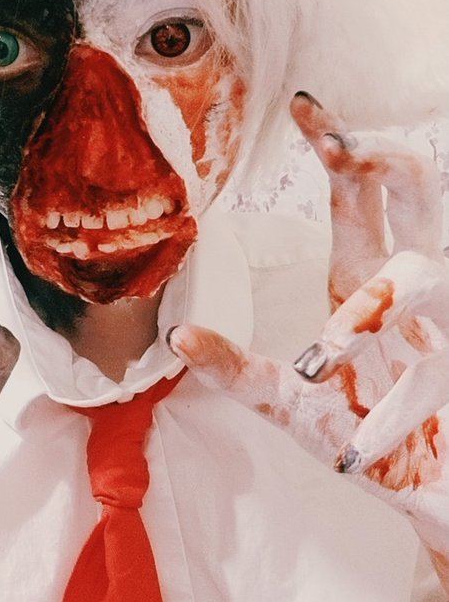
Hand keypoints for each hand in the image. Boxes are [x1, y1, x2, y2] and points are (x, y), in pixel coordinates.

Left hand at [167, 95, 448, 592]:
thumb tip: (179, 339)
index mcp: (364, 281)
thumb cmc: (364, 438)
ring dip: (375, 307)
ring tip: (324, 352)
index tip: (306, 106)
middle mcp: (409, 292)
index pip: (357, 196)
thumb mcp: (289, 405)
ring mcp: (444, 329)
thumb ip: (238, 372)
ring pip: (424, 279)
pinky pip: (433, 379)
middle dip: (382, 163)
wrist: (432, 496)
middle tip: (342, 146)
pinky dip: (394, 413)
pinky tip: (358, 449)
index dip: (338, 147)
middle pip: (414, 197)